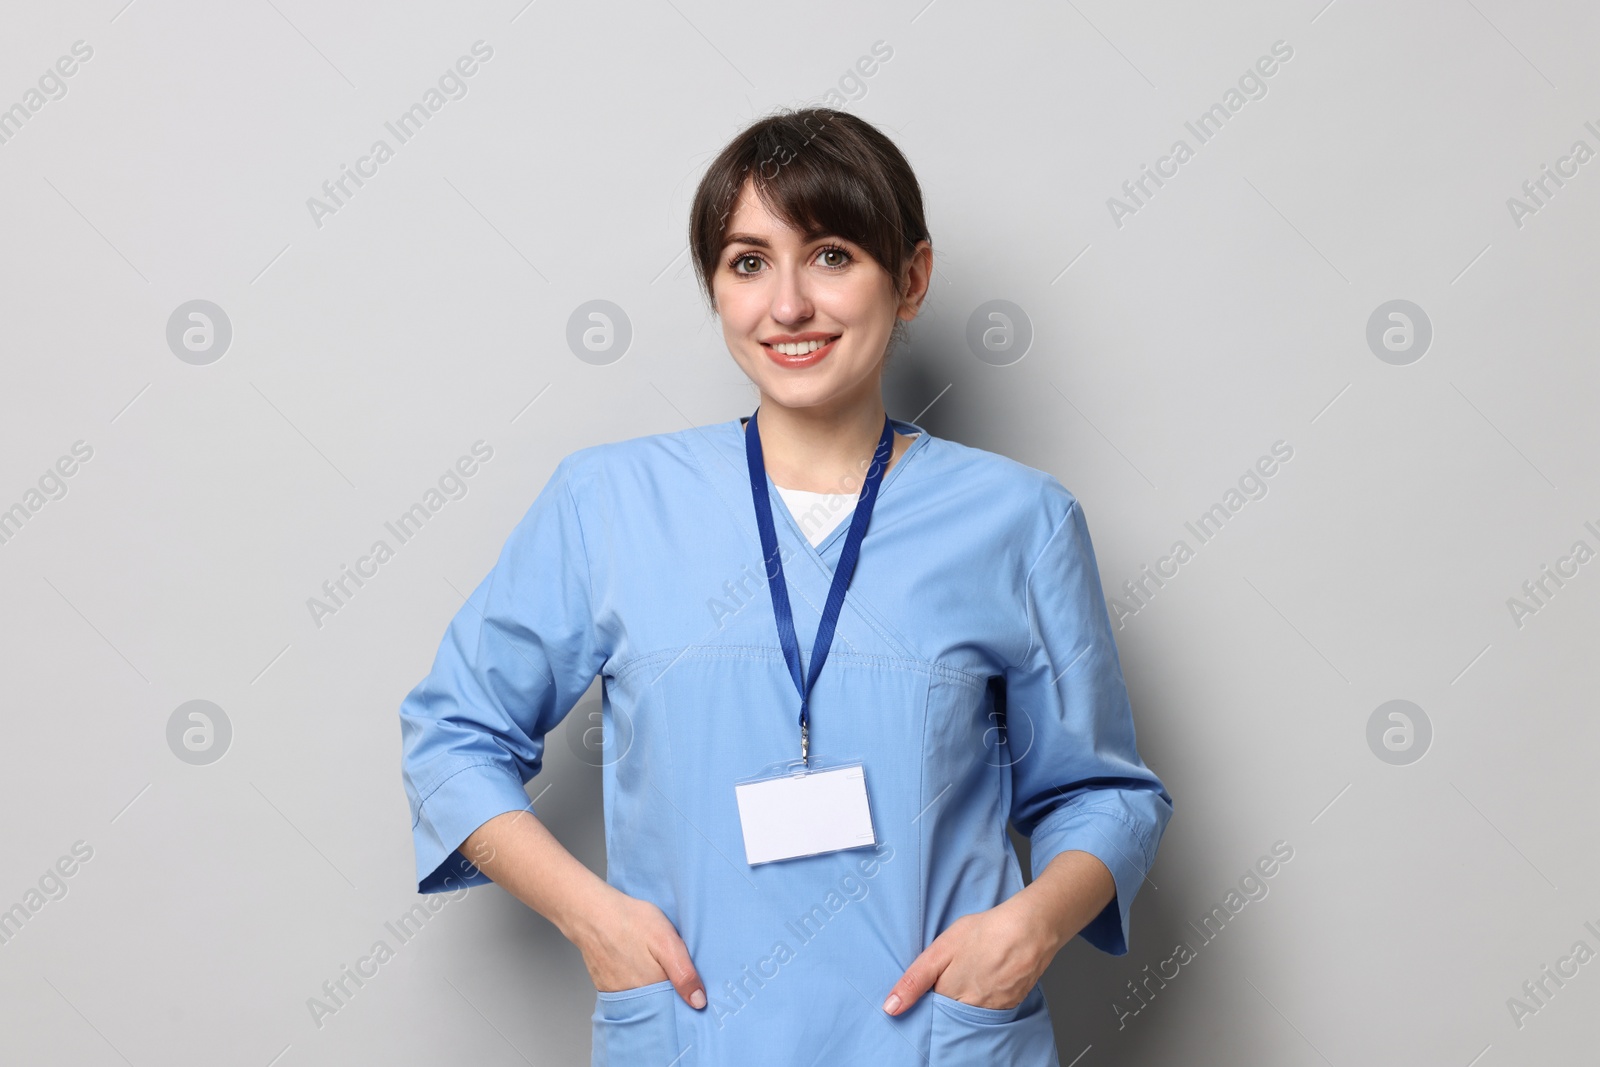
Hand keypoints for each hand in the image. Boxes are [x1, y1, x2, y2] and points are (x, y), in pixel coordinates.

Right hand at [572, 886, 707, 1009]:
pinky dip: (634, 983)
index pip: (675, 1006)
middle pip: (658, 1004)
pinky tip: (636, 964)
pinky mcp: (605, 987)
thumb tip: (698, 1002)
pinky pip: (627, 993)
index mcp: (652, 990)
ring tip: (650, 962)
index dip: (685, 996)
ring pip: (642, 999)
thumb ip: (684, 974)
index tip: (691, 985)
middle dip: (668, 992)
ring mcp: (617, 994)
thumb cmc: (630, 922)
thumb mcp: (666, 941)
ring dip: (650, 987)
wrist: (591, 913)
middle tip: (667, 966)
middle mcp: (633, 999)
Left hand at [881, 896, 1060, 1014]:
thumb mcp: (940, 950)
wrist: (1029, 929)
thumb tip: (890, 1008)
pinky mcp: (1011, 1004)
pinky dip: (987, 997)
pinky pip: (992, 1009)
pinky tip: (989, 976)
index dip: (927, 998)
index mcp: (949, 997)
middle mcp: (971, 1010)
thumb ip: (914, 980)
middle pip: (950, 1014)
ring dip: (967, 999)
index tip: (929, 986)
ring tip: (973, 971)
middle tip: (954, 974)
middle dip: (946, 1001)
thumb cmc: (983, 933)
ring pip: (971, 1013)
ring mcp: (994, 1009)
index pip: (929, 1010)